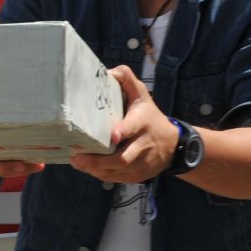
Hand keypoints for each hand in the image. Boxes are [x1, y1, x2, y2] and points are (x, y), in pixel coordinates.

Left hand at [69, 65, 177, 182]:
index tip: (113, 136)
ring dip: (95, 169)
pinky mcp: (139, 175)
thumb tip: (107, 72)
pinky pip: (118, 178)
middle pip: (123, 158)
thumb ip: (126, 80)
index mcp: (143, 122)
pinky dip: (102, 175)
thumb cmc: (149, 116)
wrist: (173, 144)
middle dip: (99, 160)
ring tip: (77, 162)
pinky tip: (88, 169)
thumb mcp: (141, 95)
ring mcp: (142, 162)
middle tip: (77, 157)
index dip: (124, 131)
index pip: (134, 127)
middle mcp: (144, 144)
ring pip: (118, 170)